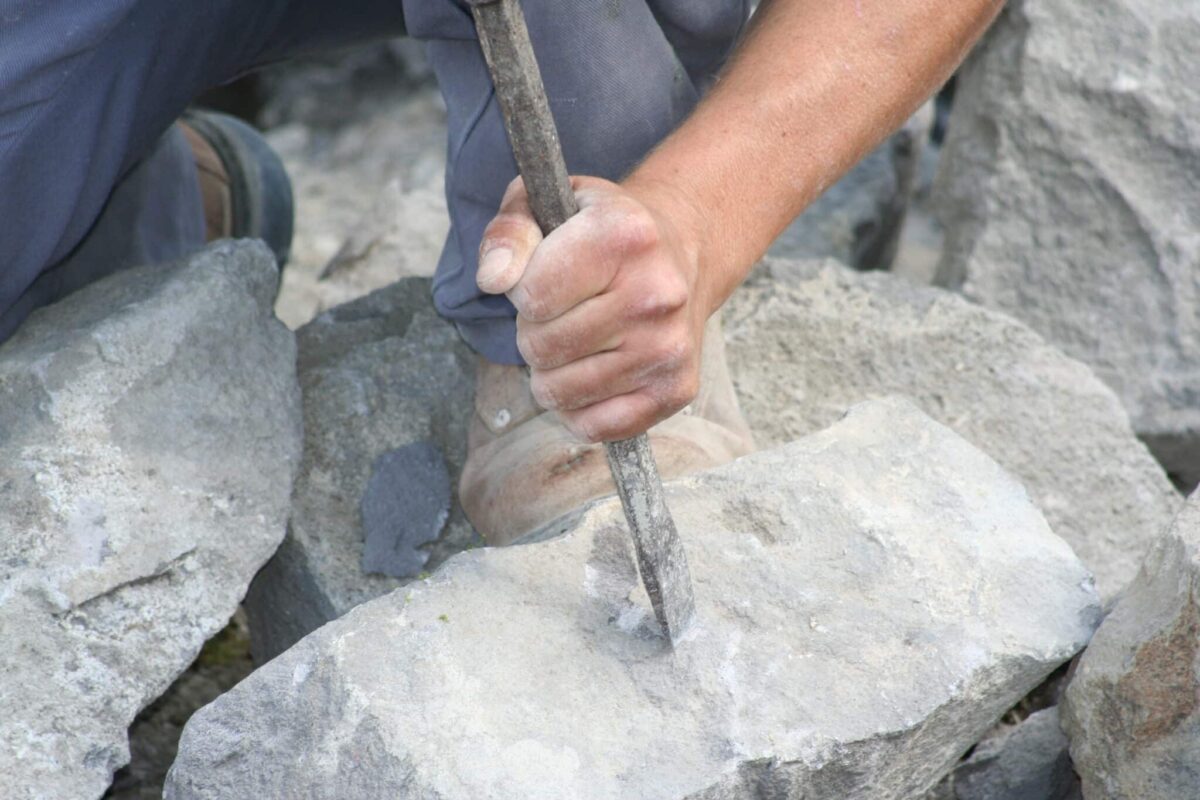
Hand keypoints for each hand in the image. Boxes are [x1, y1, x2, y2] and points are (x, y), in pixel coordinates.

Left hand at [476, 175, 711, 442]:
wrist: (683, 253)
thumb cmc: (602, 232)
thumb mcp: (548, 206)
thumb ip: (508, 233)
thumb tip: (493, 279)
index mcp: (625, 235)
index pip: (531, 295)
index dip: (523, 291)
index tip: (547, 276)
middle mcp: (655, 294)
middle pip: (541, 347)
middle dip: (535, 333)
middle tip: (563, 312)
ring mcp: (668, 348)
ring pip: (559, 392)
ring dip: (552, 372)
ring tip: (577, 340)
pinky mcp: (676, 390)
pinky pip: (593, 426)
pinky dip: (580, 408)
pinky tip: (595, 371)